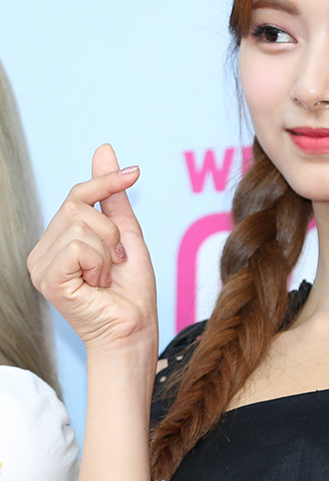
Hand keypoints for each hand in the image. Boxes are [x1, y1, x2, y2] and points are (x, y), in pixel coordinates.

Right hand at [27, 144, 157, 352]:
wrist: (133, 329)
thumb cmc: (131, 291)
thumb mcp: (127, 235)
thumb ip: (112, 197)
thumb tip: (104, 151)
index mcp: (58, 241)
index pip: (76, 195)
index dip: (105, 181)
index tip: (135, 172)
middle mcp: (43, 251)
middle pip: (78, 206)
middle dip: (111, 232)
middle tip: (116, 263)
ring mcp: (40, 265)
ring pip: (81, 225)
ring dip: (108, 251)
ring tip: (106, 277)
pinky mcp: (47, 278)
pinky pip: (78, 246)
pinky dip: (99, 263)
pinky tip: (97, 284)